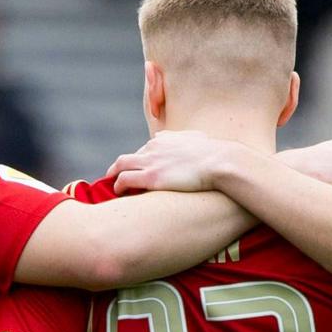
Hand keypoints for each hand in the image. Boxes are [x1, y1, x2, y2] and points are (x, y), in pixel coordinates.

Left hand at [106, 130, 247, 195]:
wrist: (220, 162)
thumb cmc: (214, 154)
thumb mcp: (197, 138)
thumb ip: (182, 138)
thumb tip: (173, 138)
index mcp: (164, 139)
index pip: (144, 150)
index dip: (138, 162)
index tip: (137, 171)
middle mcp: (154, 147)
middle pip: (128, 157)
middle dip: (119, 168)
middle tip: (114, 178)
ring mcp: (151, 162)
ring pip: (120, 166)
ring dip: (113, 176)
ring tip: (112, 186)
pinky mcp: (151, 177)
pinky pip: (124, 180)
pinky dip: (118, 185)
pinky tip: (118, 193)